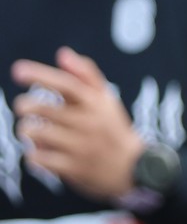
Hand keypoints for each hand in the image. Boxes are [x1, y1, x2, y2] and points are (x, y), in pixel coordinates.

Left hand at [11, 49, 146, 199]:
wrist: (132, 169)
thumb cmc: (111, 129)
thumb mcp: (106, 99)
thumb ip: (85, 74)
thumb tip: (62, 53)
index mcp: (96, 104)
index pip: (67, 84)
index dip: (40, 75)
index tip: (18, 70)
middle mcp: (88, 124)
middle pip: (44, 109)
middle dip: (25, 105)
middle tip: (23, 106)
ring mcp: (80, 148)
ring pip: (37, 133)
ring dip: (27, 129)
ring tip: (30, 129)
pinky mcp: (72, 169)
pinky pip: (39, 158)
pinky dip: (33, 154)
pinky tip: (40, 151)